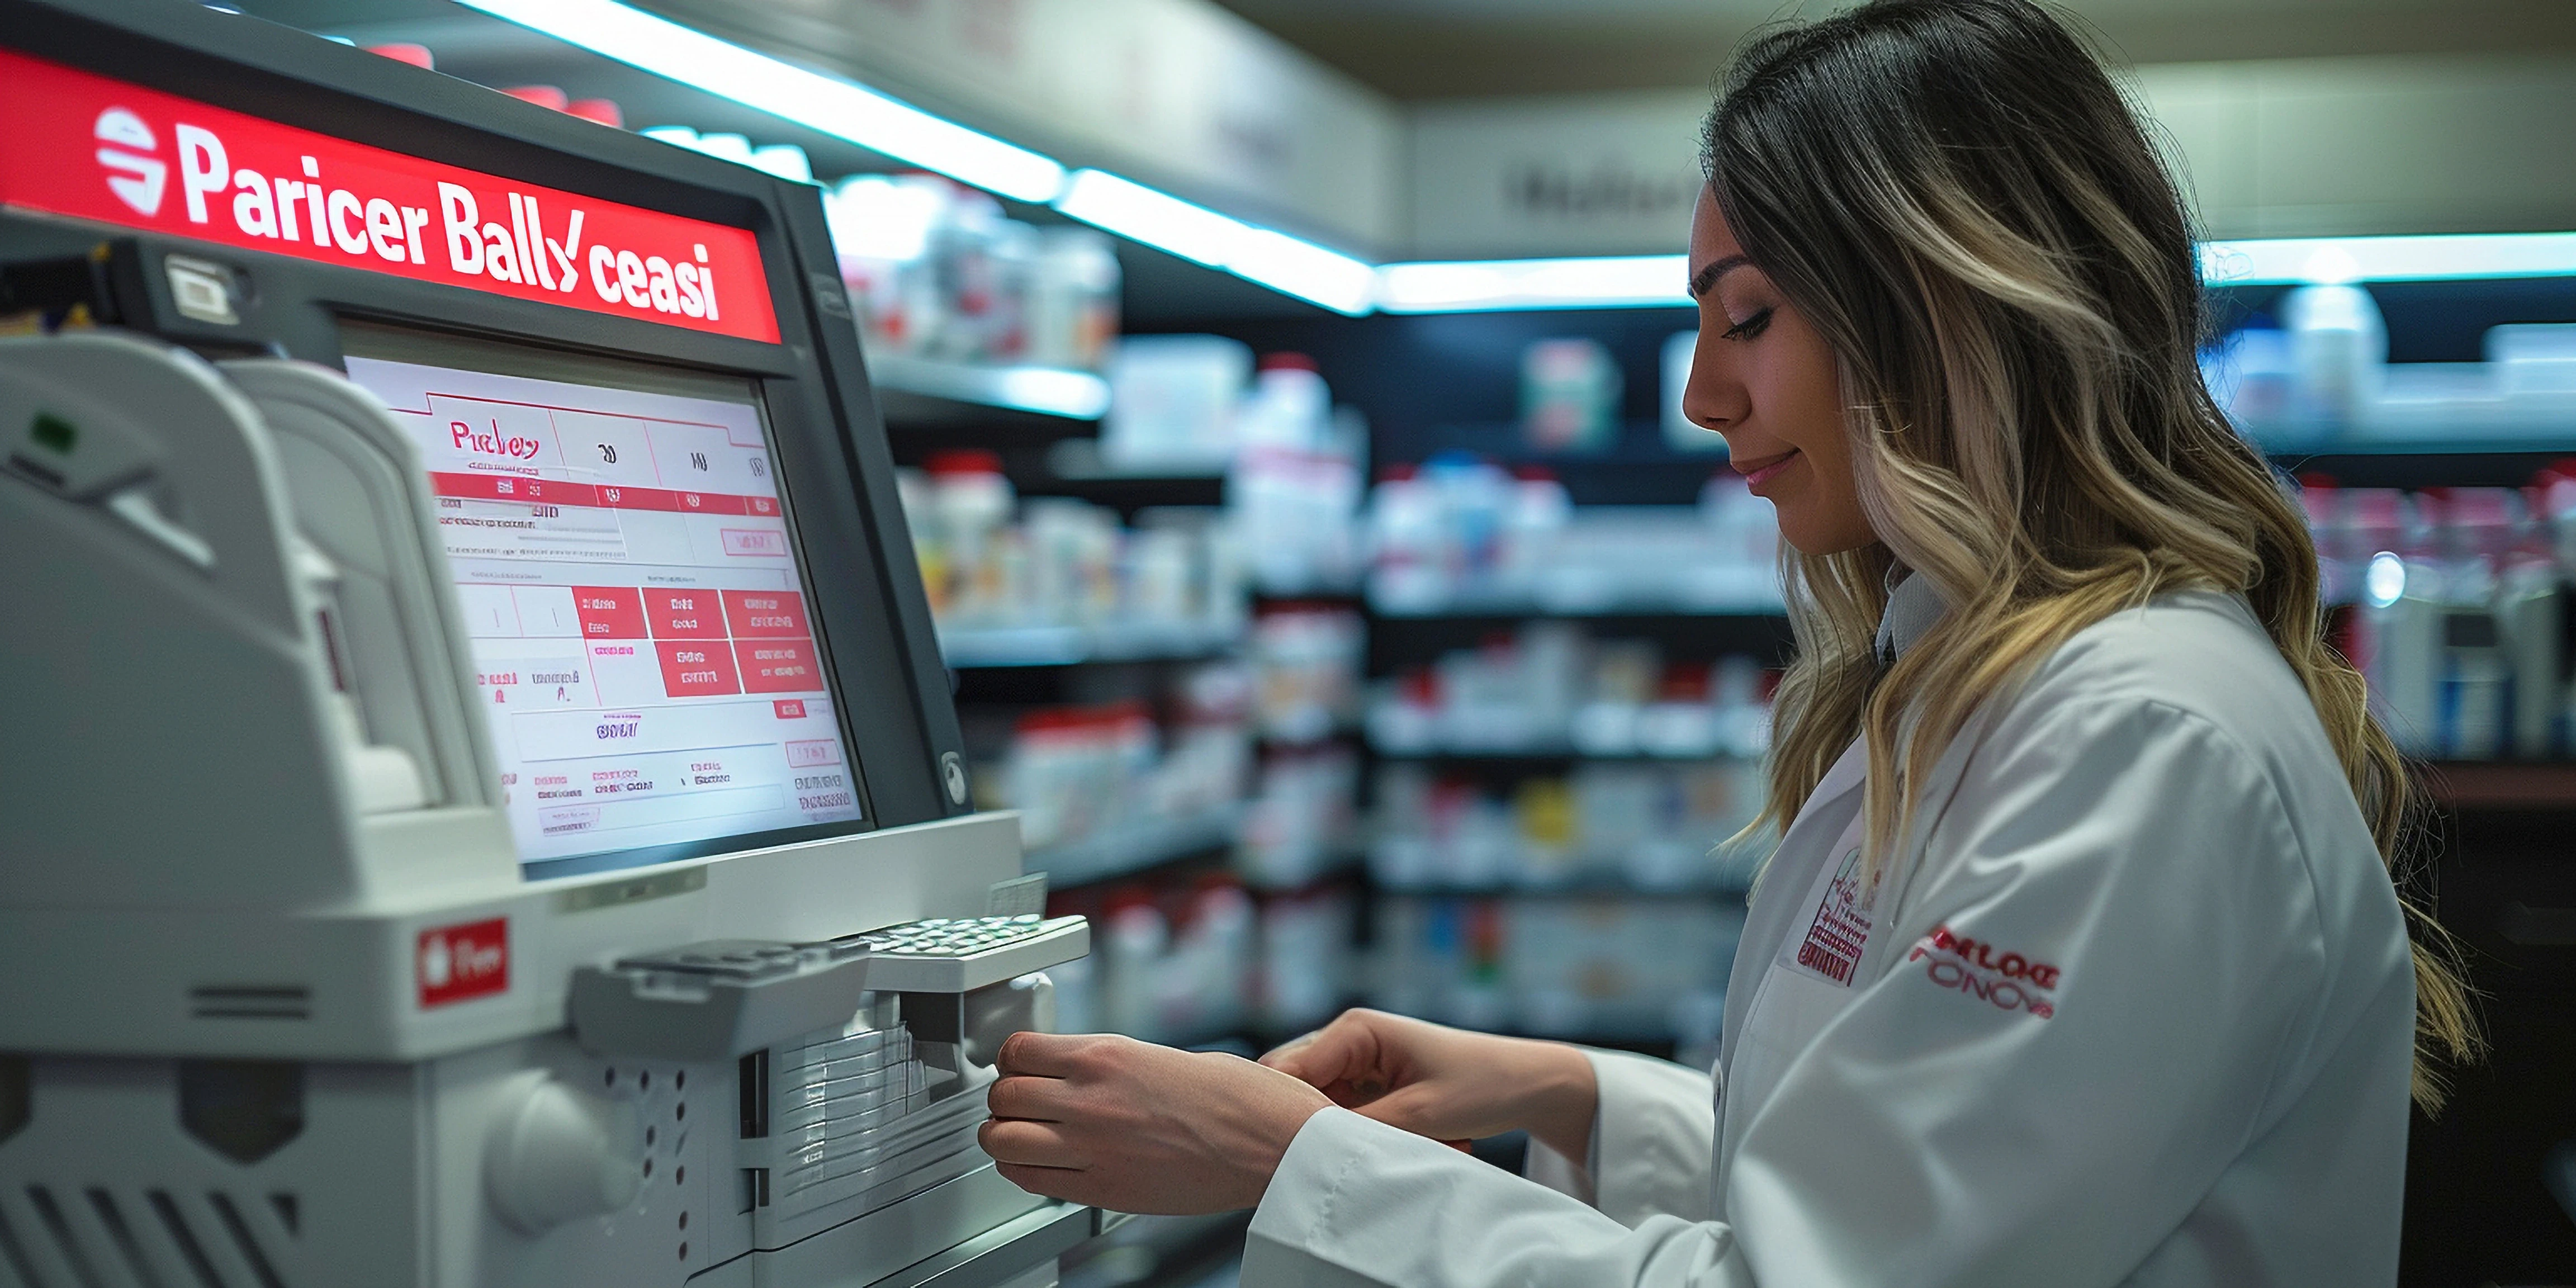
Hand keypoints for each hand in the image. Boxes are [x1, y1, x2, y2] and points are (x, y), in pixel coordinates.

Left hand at [978, 1032, 1331, 1213]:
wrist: (1273, 1142)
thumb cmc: (1237, 1098)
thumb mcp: (1163, 1057)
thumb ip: (1113, 1066)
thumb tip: (1081, 1074)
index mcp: (1106, 1055)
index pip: (1017, 1051)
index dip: (1012, 1061)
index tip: (1019, 1067)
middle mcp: (1089, 1098)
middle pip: (1002, 1096)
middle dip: (1005, 1099)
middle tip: (1019, 1103)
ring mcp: (1091, 1146)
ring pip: (1001, 1141)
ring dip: (1004, 1137)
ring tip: (1021, 1135)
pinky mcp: (1103, 1188)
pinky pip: (1031, 1180)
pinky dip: (1023, 1171)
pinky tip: (1037, 1163)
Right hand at [1260, 1009, 1597, 1161]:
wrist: (1527, 1084)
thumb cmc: (1481, 1086)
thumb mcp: (1421, 1114)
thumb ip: (1360, 1129)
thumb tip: (1310, 1151)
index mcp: (1355, 1030)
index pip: (1287, 1072)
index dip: (1285, 1114)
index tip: (1299, 1155)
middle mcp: (1348, 1040)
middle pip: (1296, 1090)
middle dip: (1314, 1127)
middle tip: (1348, 1154)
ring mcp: (1357, 1063)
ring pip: (1319, 1108)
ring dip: (1343, 1134)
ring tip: (1386, 1146)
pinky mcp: (1368, 1085)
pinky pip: (1343, 1115)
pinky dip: (1362, 1136)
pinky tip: (1399, 1143)